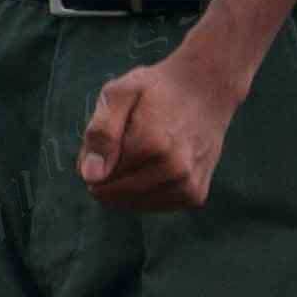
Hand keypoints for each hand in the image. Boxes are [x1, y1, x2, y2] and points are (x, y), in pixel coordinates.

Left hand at [78, 48, 253, 212]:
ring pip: (134, 203)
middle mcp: (174, 170)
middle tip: (121, 144)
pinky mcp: (195, 196)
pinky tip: (152, 165)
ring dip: (126, 184)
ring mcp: (187, 186)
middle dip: (108, 174)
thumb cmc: (155, 90)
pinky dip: (145, 191)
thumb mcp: (119, 93)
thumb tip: (90, 176)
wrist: (205, 91)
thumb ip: (101, 132)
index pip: (101, 177)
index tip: (108, 136)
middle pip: (116, 194)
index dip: (94, 158)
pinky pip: (154, 205)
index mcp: (151, 144)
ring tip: (140, 151)